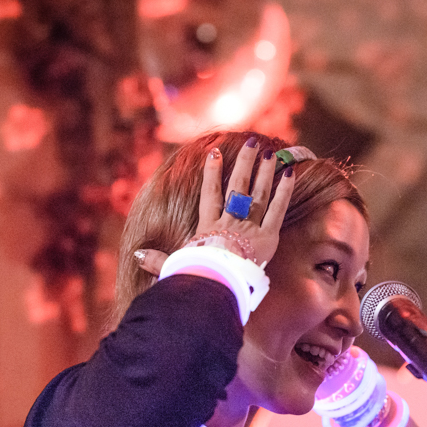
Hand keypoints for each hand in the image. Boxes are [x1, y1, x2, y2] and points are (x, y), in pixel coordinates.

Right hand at [135, 139, 294, 276]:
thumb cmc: (196, 277)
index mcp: (208, 227)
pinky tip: (290, 173)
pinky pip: (278, 210)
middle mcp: (229, 222)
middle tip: (252, 142)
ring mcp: (249, 227)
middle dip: (245, 162)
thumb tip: (137, 256)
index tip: (214, 152)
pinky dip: (284, 191)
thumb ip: (157, 260)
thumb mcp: (174, 266)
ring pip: (258, 193)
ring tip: (270, 152)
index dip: (211, 172)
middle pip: (238, 186)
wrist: (216, 284)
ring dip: (265, 171)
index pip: (210, 194)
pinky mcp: (268, 237)